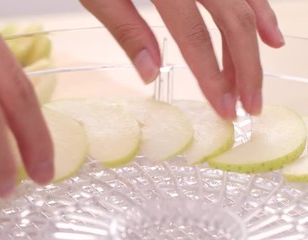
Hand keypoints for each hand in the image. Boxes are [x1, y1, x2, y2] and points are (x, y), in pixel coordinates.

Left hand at [81, 0, 284, 118]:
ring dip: (254, 42)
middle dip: (246, 67)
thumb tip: (151, 73)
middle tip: (250, 105)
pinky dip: (259, 8)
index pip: (194, 37)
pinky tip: (267, 30)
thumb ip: (127, 29)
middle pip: (233, 21)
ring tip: (257, 77)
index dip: (212, 76)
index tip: (224, 108)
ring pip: (245, 2)